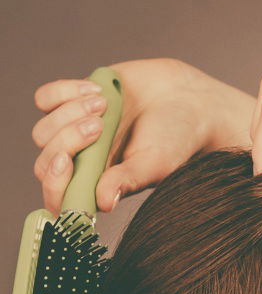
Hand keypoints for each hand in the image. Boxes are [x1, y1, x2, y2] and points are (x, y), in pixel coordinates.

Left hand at [31, 58, 221, 215]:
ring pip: (43, 131)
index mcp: (100, 186)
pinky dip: (66, 91)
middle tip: (100, 126)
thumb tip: (104, 203)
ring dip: (70, 114)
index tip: (67, 162)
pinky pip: (45, 99)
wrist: (186, 99)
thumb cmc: (176, 139)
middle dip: (66, 141)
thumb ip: (127, 180)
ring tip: (106, 104)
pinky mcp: (70, 102)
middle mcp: (82, 163)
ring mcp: (72, 133)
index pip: (61, 199)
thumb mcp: (156, 164)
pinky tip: (99, 90)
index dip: (54, 185)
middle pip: (46, 163)